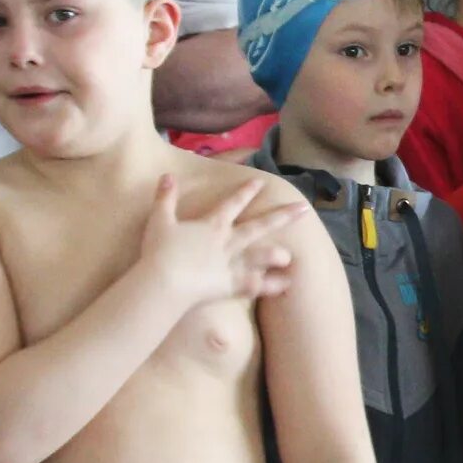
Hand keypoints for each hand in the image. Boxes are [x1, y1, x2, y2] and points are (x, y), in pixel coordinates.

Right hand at [139, 174, 305, 310]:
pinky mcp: (232, 285)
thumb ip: (165, 198)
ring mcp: (232, 264)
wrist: (164, 281)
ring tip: (290, 256)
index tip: (261, 182)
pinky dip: (271, 286)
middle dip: (283, 215)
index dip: (247, 191)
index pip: (233, 203)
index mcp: (212, 225)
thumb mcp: (159, 220)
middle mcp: (228, 242)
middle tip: (303, 208)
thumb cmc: (159, 252)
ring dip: (277, 255)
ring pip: (262, 256)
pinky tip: (286, 286)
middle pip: (260, 226)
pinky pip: (256, 285)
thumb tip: (166, 176)